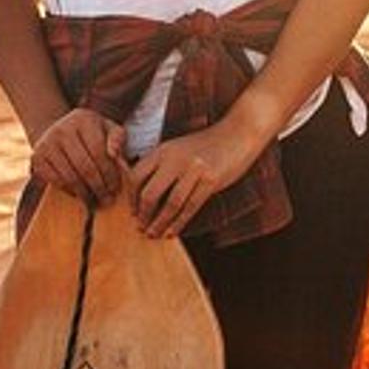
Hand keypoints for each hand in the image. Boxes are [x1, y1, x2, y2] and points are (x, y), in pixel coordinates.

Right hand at [30, 108, 127, 203]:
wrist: (59, 131)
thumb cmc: (92, 133)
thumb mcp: (108, 129)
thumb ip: (118, 138)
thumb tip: (114, 154)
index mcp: (84, 119)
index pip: (99, 152)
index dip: (110, 173)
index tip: (116, 188)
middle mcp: (62, 128)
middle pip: (85, 166)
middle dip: (99, 186)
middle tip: (107, 199)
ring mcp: (47, 143)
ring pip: (70, 176)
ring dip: (85, 193)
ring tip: (96, 201)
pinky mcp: (37, 157)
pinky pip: (56, 180)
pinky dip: (69, 191)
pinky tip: (80, 194)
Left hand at [128, 114, 265, 238]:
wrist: (238, 133)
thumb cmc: (207, 145)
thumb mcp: (178, 148)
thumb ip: (162, 165)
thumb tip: (144, 194)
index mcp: (163, 150)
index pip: (136, 176)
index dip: (131, 198)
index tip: (133, 212)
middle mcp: (175, 159)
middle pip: (149, 193)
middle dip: (143, 215)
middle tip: (140, 227)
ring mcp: (193, 169)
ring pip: (170, 204)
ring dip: (159, 223)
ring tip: (153, 234)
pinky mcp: (210, 180)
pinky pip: (190, 207)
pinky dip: (178, 223)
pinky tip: (171, 232)